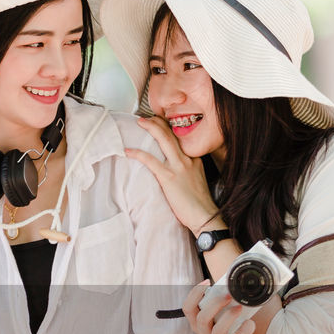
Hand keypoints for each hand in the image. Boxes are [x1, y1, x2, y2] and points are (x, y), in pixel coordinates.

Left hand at [125, 115, 219, 234]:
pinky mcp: (169, 177)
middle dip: (158, 122)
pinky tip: (128, 151)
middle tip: (145, 117)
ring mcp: (179, 167)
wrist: (204, 216)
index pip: (180, 138)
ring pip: (164, 140)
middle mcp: (187, 159)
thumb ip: (187, 171)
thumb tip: (174, 170)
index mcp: (194, 159)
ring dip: (151, 128)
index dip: (167, 128)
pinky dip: (138, 154)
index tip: (158, 123)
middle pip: (172, 133)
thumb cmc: (199, 204)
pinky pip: (151, 161)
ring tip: (139, 123)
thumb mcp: (196, 180)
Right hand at [182, 283, 254, 333]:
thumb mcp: (215, 317)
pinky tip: (249, 322)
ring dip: (229, 317)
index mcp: (197, 322)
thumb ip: (217, 302)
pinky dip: (246, 329)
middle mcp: (204, 333)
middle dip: (215, 304)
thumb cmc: (226, 329)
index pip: (187, 308)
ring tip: (239, 307)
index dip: (194, 294)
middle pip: (202, 318)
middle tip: (228, 295)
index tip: (207, 282)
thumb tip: (229, 280)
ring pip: (217, 331)